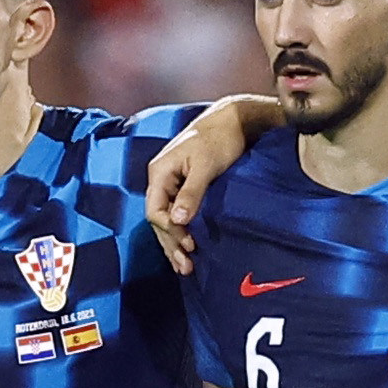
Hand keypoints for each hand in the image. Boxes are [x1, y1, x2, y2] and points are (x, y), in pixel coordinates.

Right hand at [142, 101, 267, 273]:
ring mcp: (172, 183)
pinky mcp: (185, 186)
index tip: (189, 244)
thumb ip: (191, 192)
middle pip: (159, 219)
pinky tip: (188, 246)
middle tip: (186, 266)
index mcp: (160, 172)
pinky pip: (178, 213)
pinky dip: (182, 231)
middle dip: (171, 243)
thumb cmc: (219, 139)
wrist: (233, 121)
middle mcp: (161, 178)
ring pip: (167, 219)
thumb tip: (178, 219)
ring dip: (175, 242)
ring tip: (186, 266)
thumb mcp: (205, 165)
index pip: (154, 210)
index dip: (170, 230)